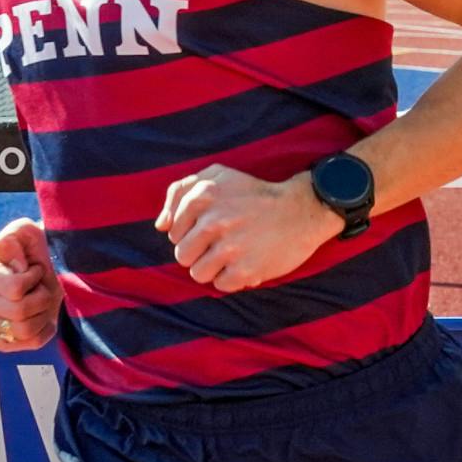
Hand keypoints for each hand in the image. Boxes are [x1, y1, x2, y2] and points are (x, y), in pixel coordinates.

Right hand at [0, 218, 62, 351]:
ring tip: (42, 302)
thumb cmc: (36, 251)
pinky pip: (24, 345)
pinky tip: (40, 319)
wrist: (48, 274)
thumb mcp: (28, 233)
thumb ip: (14, 235)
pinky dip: (41, 333)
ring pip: (22, 330)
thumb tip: (4, 255)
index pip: (14, 289)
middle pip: (18, 312)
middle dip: (41, 299)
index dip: (34, 279)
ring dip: (42, 315)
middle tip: (43, 288)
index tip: (35, 268)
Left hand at [155, 165, 338, 292]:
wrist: (301, 210)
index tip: (210, 229)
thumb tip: (161, 225)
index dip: (190, 234)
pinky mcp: (245, 270)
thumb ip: (180, 192)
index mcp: (203, 196)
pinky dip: (231, 279)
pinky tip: (245, 264)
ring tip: (231, 256)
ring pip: (198, 273)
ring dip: (213, 269)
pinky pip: (220, 285)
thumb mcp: (217, 176)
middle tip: (221, 245)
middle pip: (182, 255)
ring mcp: (230, 247)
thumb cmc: (253, 194)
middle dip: (198, 254)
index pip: (173, 232)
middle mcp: (213, 221)